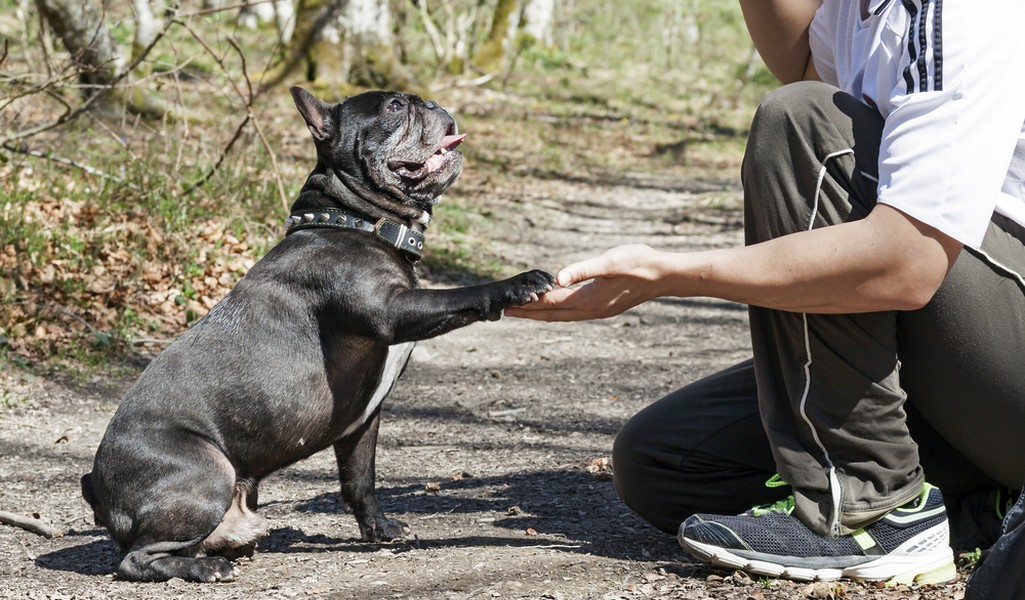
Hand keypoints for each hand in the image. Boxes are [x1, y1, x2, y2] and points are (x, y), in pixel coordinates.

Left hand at [504, 244, 663, 321]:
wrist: (663, 275)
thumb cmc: (638, 264)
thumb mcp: (609, 262)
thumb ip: (582, 270)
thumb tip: (557, 278)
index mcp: (588, 299)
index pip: (550, 302)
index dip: (528, 302)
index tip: (509, 303)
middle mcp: (590, 310)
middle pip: (551, 314)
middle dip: (528, 313)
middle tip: (506, 311)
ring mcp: (597, 311)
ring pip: (561, 315)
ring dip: (541, 313)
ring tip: (523, 311)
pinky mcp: (602, 307)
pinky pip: (572, 313)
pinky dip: (557, 310)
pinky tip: (553, 306)